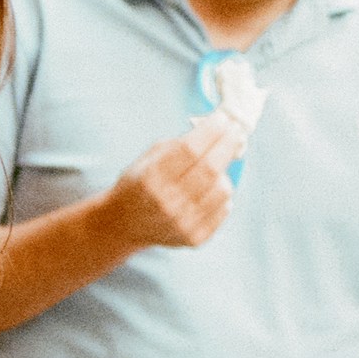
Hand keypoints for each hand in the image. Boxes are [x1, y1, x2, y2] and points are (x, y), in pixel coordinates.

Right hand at [103, 117, 238, 250]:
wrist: (122, 225)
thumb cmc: (139, 183)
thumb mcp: (148, 158)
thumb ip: (179, 144)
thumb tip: (218, 128)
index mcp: (150, 178)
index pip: (189, 150)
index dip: (211, 132)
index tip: (223, 119)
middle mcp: (166, 203)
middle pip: (209, 168)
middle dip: (227, 144)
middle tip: (236, 131)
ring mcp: (181, 223)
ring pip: (222, 189)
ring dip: (225, 171)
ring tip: (218, 164)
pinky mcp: (194, 238)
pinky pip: (223, 209)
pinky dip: (222, 194)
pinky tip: (212, 187)